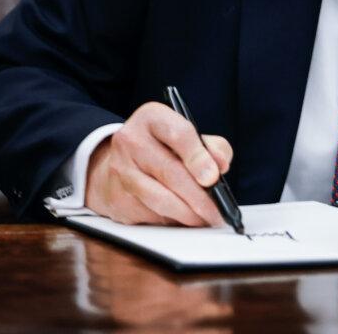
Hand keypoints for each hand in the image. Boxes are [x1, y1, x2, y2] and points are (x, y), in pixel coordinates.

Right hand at [84, 101, 232, 226]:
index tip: (214, 177)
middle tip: (218, 211)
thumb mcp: (188, 136)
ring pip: (159, 198)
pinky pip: (150, 215)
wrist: (122, 163)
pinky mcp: (117, 197)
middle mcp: (131, 140)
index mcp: (152, 118)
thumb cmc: (163, 148)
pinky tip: (185, 219)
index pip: (178, 134)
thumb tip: (219, 166)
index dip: (198, 157)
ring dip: (188, 214)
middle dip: (199, 196)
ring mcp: (120, 170)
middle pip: (170, 171)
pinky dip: (172, 221)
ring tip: (206, 219)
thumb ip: (211, 147)